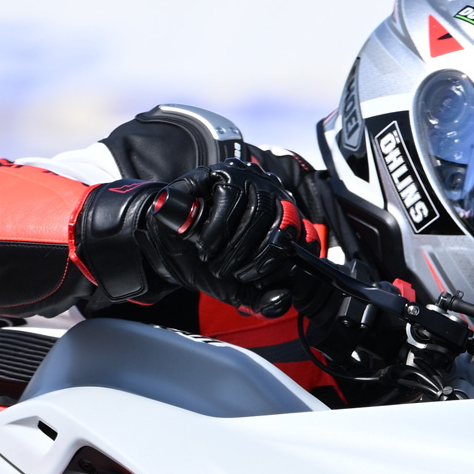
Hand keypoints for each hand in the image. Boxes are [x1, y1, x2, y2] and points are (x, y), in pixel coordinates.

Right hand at [155, 160, 313, 311]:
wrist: (169, 250)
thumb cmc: (209, 265)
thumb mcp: (240, 290)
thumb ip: (264, 301)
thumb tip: (284, 298)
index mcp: (285, 220)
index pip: (304, 235)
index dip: (286, 261)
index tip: (261, 281)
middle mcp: (273, 194)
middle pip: (284, 223)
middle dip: (260, 258)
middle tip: (237, 276)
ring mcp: (250, 179)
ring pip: (257, 210)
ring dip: (236, 246)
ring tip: (216, 264)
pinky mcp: (222, 172)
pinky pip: (230, 198)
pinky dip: (218, 230)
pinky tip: (207, 246)